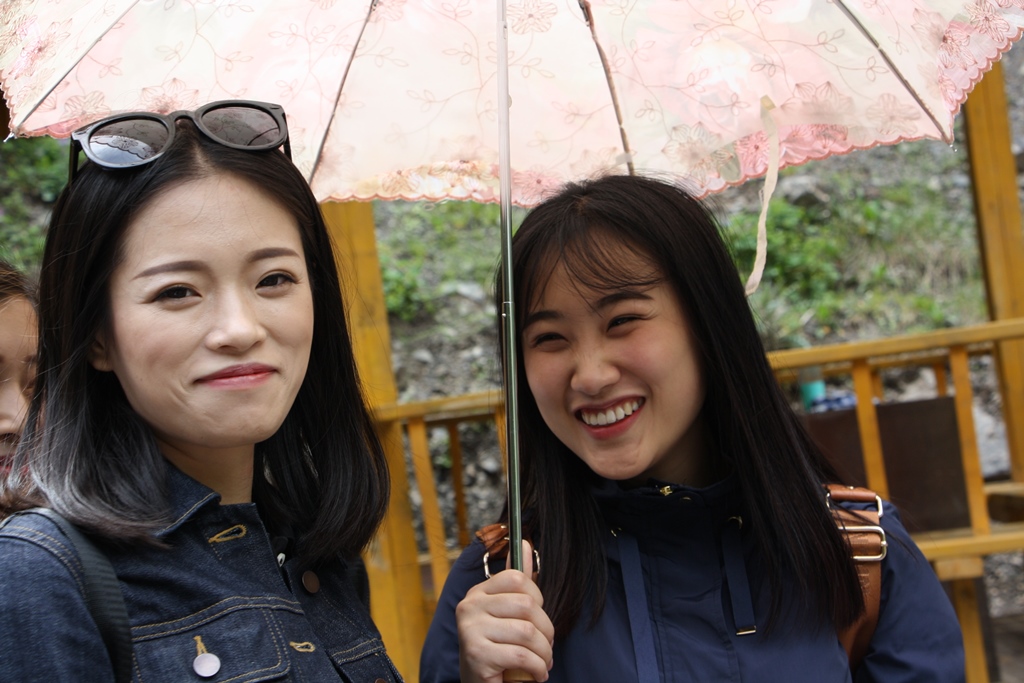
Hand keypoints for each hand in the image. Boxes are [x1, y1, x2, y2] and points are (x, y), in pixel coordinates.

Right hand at [456, 540, 553, 682]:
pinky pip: (521, 656)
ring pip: (527, 633)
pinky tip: (536, 674)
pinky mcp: (476, 654)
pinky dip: (537, 668)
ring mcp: (470, 629)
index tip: (537, 620)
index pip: (518, 579)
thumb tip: (526, 543)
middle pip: (527, 605)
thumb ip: (517, 583)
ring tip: (542, 663)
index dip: (538, 600)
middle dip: (546, 631)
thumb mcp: (508, 615)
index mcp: (478, 593)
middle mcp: (469, 606)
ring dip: (544, 654)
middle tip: (545, 647)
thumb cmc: (498, 650)